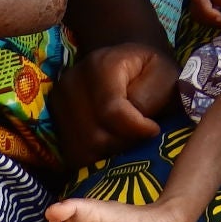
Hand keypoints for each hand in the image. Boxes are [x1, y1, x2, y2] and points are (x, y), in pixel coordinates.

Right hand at [49, 41, 179, 167]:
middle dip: (124, 144)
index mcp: (101, 65)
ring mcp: (59, 102)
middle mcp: (72, 82)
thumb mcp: (164, 75)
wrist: (127, 63)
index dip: (136, 129)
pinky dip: (94, 158)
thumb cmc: (151, 70)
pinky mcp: (56, 120)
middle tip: (141, 139)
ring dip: (109, 154)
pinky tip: (112, 147)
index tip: (154, 129)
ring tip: (127, 142)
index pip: (111, 111)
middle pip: (94, 135)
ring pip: (81, 149)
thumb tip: (136, 123)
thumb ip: (151, 96)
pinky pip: (72, 154)